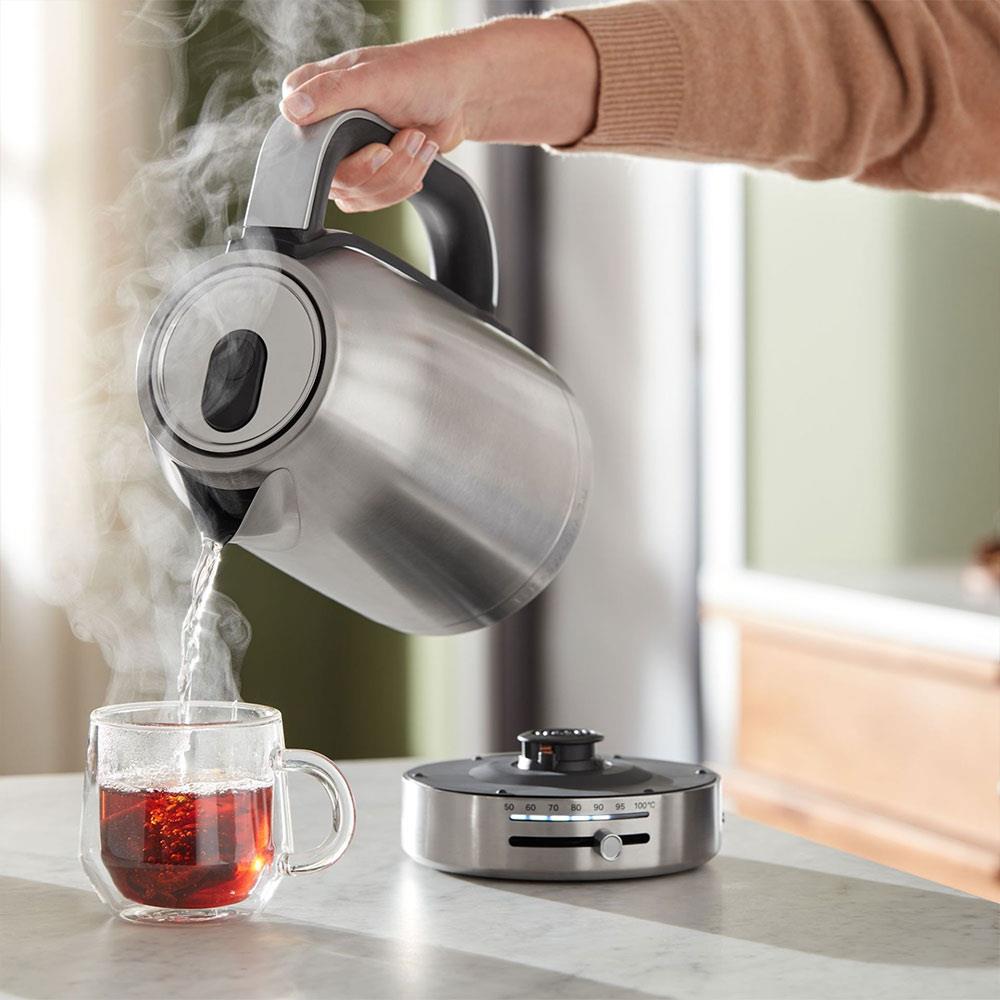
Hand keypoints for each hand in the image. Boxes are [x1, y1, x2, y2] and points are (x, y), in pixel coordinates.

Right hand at [280, 16, 597, 212]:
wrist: (457, 96)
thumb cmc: (418, 75)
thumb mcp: (372, 77)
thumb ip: (331, 92)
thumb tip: (292, 110)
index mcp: (310, 97)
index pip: (300, 144)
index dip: (338, 156)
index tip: (376, 148)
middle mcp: (320, 131)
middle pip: (336, 179)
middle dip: (384, 166)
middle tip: (409, 137)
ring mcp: (343, 158)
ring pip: (359, 195)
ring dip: (400, 173)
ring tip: (418, 141)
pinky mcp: (365, 178)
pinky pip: (375, 202)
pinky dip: (404, 184)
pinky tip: (416, 159)